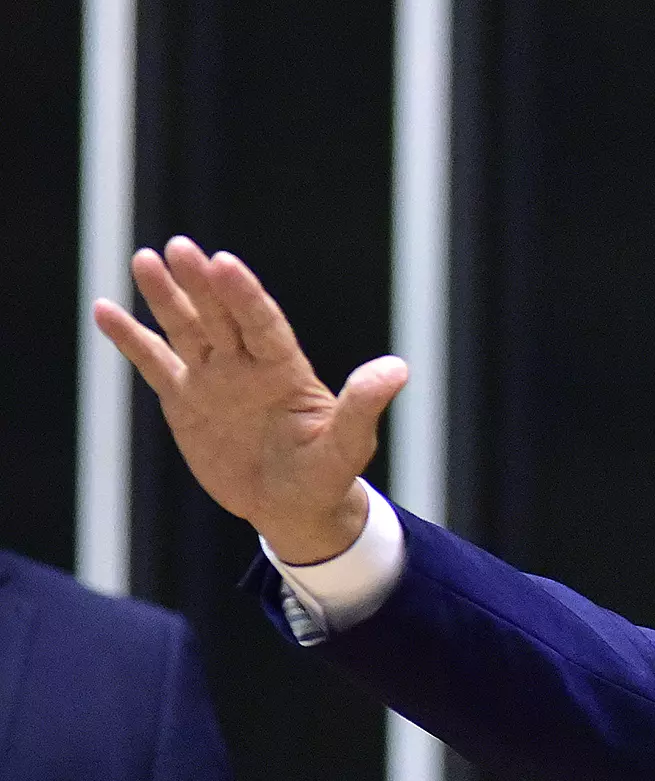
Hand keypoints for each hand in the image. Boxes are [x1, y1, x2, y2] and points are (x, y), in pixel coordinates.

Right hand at [92, 236, 406, 562]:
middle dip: (201, 284)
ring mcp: (213, 378)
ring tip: (145, 260)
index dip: (244, 295)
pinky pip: (155, 363)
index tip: (224, 264)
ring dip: (165, 297)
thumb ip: (363, 405)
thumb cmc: (326, 475)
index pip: (262, 323)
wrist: (292, 507)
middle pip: (221, 316)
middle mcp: (247, 364)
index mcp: (285, 369)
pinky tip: (106, 309)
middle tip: (181, 248)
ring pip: (186, 329)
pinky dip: (131, 338)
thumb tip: (397, 369)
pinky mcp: (185, 399)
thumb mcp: (347, 445)